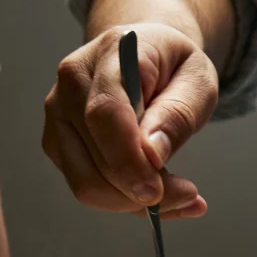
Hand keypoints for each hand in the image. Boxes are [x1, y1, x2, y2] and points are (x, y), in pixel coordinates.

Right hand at [43, 23, 217, 218]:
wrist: (144, 59)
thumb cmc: (173, 68)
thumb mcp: (198, 81)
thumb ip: (178, 114)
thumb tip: (152, 154)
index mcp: (110, 54)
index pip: (105, 113)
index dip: (128, 160)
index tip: (155, 191)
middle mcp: (72, 83)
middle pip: (95, 159)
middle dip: (141, 191)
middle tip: (188, 195)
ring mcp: (59, 116)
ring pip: (87, 184)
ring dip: (134, 202)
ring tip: (176, 194)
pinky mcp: (58, 144)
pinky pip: (88, 189)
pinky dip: (124, 201)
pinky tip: (154, 192)